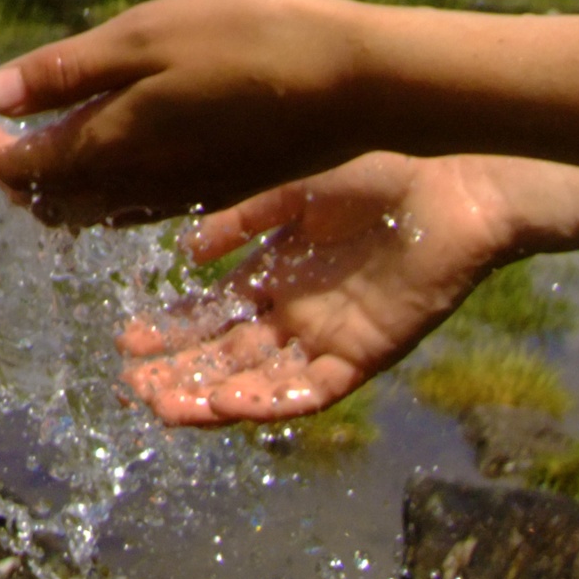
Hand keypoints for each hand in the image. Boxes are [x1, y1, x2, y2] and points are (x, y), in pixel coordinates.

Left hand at [0, 0, 372, 226]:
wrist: (359, 84)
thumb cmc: (251, 41)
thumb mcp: (147, 36)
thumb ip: (68, 73)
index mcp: (111, 145)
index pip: (20, 166)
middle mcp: (138, 185)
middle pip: (51, 200)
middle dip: (10, 177)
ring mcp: (180, 194)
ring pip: (93, 209)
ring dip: (54, 188)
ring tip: (31, 154)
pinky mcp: (216, 189)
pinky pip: (136, 206)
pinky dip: (102, 190)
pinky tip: (108, 160)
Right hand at [119, 152, 517, 424]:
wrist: (452, 183)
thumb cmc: (378, 172)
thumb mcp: (291, 190)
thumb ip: (241, 221)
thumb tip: (188, 254)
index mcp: (276, 274)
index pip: (210, 315)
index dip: (169, 331)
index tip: (127, 340)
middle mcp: (296, 314)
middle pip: (226, 357)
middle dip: (179, 374)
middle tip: (133, 387)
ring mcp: (327, 339)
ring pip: (259, 382)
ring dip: (212, 398)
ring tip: (166, 405)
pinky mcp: (364, 356)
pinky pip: (311, 391)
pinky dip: (271, 401)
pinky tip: (230, 403)